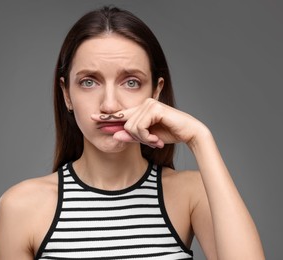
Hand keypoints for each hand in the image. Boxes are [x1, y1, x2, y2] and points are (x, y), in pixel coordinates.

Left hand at [91, 98, 207, 148]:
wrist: (189, 133)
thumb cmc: (170, 134)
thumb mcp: (147, 138)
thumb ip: (131, 136)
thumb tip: (115, 136)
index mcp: (141, 110)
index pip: (121, 114)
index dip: (107, 118)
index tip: (93, 119)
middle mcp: (143, 104)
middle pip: (126, 125)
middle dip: (137, 138)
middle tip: (151, 142)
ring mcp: (149, 104)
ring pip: (131, 127)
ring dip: (143, 138)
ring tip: (155, 140)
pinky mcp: (154, 108)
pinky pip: (140, 126)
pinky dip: (147, 136)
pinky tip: (156, 138)